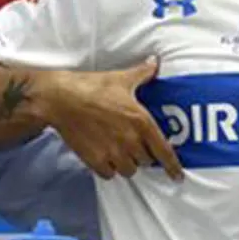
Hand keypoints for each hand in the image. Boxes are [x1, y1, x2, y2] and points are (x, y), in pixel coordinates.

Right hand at [36, 57, 181, 180]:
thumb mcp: (121, 78)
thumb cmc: (92, 87)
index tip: (178, 177)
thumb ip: (142, 73)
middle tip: (135, 145)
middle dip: (143, 155)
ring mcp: (113, 152)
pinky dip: (109, 169)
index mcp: (141, 121)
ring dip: (128, 164)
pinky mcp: (95, 160)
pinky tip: (105, 157)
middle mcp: (131, 140)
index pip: (164, 151)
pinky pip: (109, 174)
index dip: (173, 167)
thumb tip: (154, 62)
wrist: (60, 99)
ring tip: (120, 152)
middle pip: (146, 161)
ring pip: (129, 170)